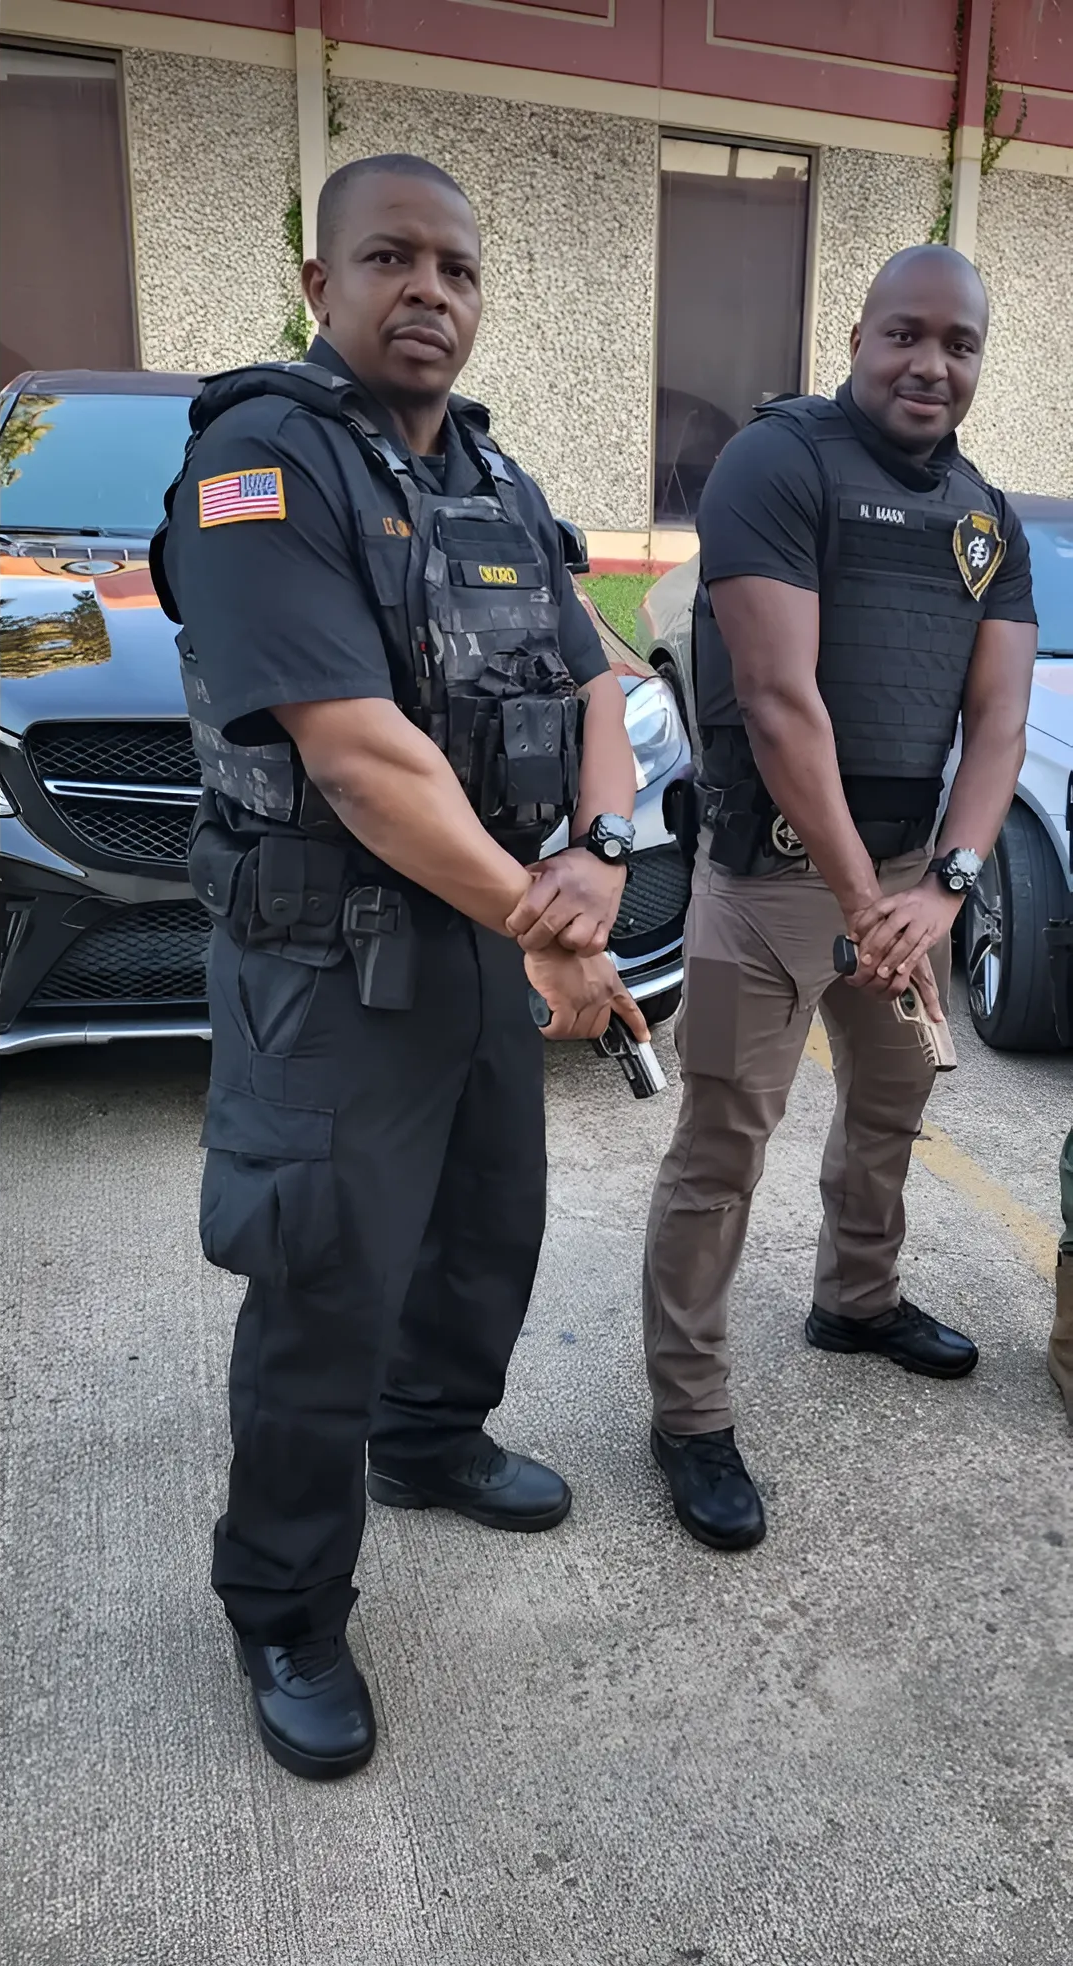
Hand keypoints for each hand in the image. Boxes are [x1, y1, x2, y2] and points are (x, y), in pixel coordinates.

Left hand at [506, 847, 626, 956]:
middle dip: (532, 940)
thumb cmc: (572, 867)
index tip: (513, 927)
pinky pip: (595, 945)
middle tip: (528, 940)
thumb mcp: (547, 865)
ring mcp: (593, 909)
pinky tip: (577, 942)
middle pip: (548, 928)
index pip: (530, 908)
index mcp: (556, 878)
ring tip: (556, 939)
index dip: (516, 924)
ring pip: (574, 939)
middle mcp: (574, 895)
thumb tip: (506, 899)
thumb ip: (529, 882)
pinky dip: (584, 949)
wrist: (606, 858)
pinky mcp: (608, 921)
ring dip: (561, 944)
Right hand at [523, 945, 649, 1041]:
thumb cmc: (563, 945)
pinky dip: (551, 1028)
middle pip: (598, 1028)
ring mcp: (585, 1000)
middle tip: (569, 1020)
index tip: (642, 1037)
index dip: (636, 1025)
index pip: (629, 1009)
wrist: (550, 936)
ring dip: (564, 1029)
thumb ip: (595, 980)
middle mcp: (602, 993)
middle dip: (582, 1027)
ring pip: (578, 1032)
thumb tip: (585, 994)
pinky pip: (559, 1029)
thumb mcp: (591, 961)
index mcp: (610, 982)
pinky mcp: (565, 1004)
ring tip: (554, 1018)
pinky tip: (546, 1021)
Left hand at [846, 877, 961, 999]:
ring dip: (892, 958)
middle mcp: (909, 910)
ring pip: (906, 942)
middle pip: (890, 928)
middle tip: (865, 961)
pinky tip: (901, 971)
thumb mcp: (899, 899)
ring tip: (881, 972)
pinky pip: (921, 948)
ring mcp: (922, 922)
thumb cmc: (918, 900)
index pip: (877, 910)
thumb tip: (860, 934)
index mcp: (898, 900)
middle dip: (876, 946)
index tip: (854, 938)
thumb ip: (884, 914)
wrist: (945, 891)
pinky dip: (910, 960)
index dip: (864, 924)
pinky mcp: (933, 933)